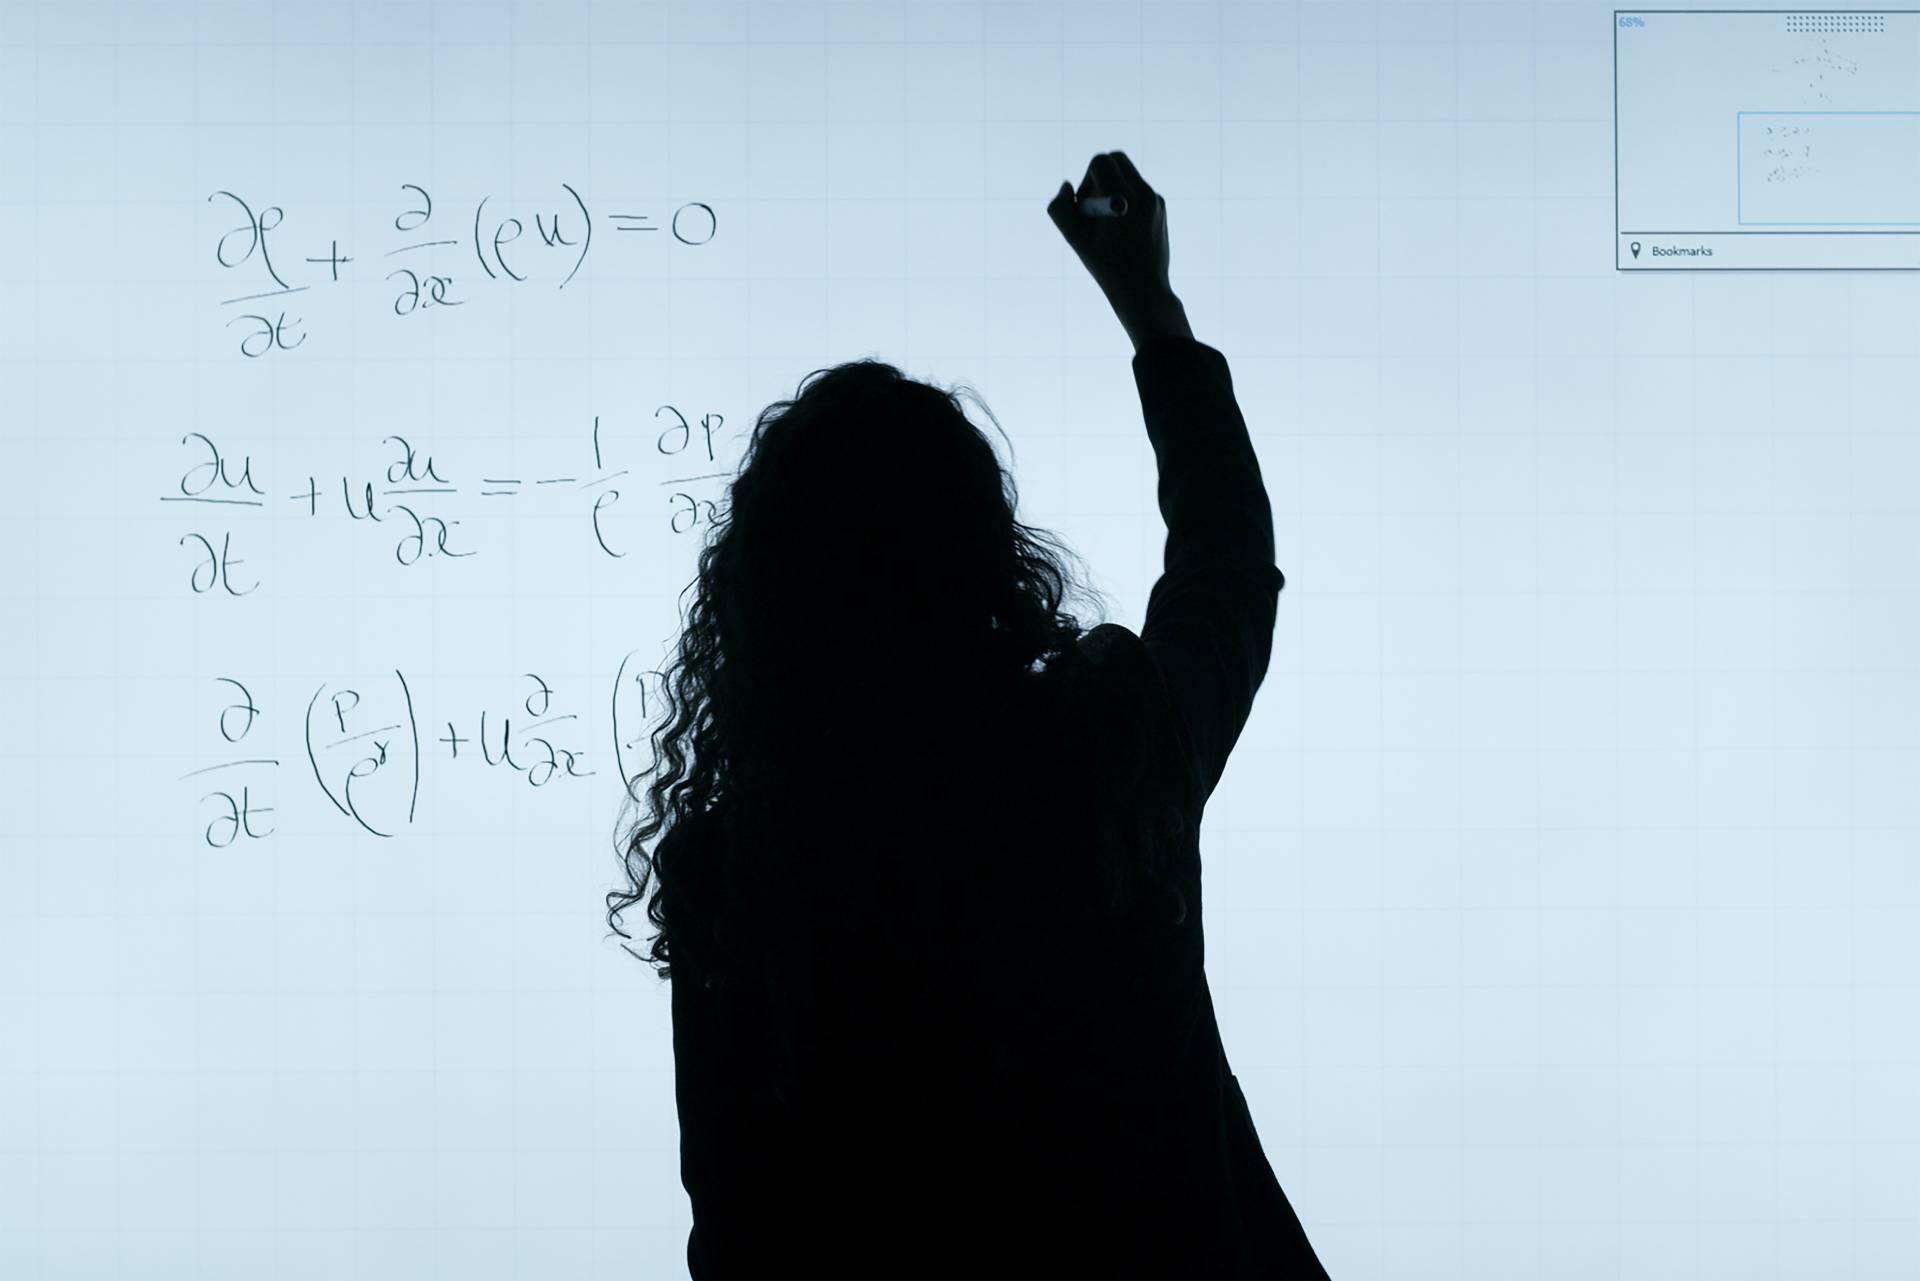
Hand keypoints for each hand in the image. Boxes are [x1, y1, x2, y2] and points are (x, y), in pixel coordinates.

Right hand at [1048, 151, 1183, 340]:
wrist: (1144, 290)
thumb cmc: (1106, 267)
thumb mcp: (1074, 239)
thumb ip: (1060, 209)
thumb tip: (1067, 187)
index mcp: (1122, 196)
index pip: (1100, 162)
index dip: (1087, 181)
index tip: (1087, 206)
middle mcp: (1143, 192)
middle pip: (1116, 158)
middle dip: (1100, 176)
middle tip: (1095, 206)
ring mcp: (1155, 199)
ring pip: (1128, 173)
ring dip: (1112, 187)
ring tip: (1107, 220)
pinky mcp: (1160, 208)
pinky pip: (1138, 189)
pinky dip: (1125, 198)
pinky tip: (1121, 228)